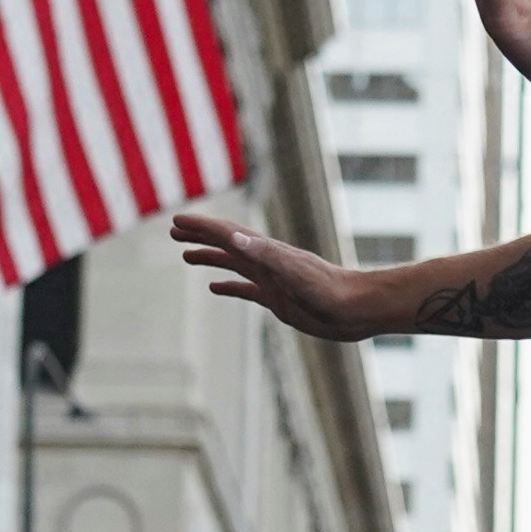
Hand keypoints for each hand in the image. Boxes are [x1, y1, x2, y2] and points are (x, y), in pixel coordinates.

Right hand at [172, 210, 389, 341]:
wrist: (356, 310)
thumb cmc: (329, 291)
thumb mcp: (294, 271)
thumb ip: (265, 253)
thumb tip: (234, 236)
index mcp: (266, 252)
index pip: (227, 234)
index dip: (201, 227)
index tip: (176, 221)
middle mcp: (266, 262)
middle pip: (226, 244)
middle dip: (200, 236)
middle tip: (174, 231)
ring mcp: (272, 280)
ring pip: (233, 264)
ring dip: (210, 257)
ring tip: (186, 255)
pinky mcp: (278, 299)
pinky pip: (246, 290)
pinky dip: (228, 286)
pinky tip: (215, 288)